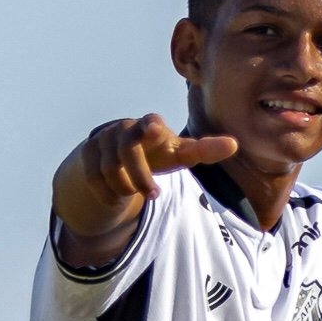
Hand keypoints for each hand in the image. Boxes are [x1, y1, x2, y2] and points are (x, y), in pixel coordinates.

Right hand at [56, 113, 233, 214]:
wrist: (118, 157)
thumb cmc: (157, 153)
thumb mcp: (180, 154)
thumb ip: (204, 150)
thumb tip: (234, 144)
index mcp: (150, 126)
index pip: (150, 122)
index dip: (151, 126)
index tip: (155, 129)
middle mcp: (124, 128)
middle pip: (127, 151)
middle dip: (140, 177)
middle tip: (154, 195)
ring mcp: (102, 139)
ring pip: (109, 168)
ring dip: (125, 187)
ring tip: (136, 193)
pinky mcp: (87, 154)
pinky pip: (93, 178)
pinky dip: (108, 193)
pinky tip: (118, 199)